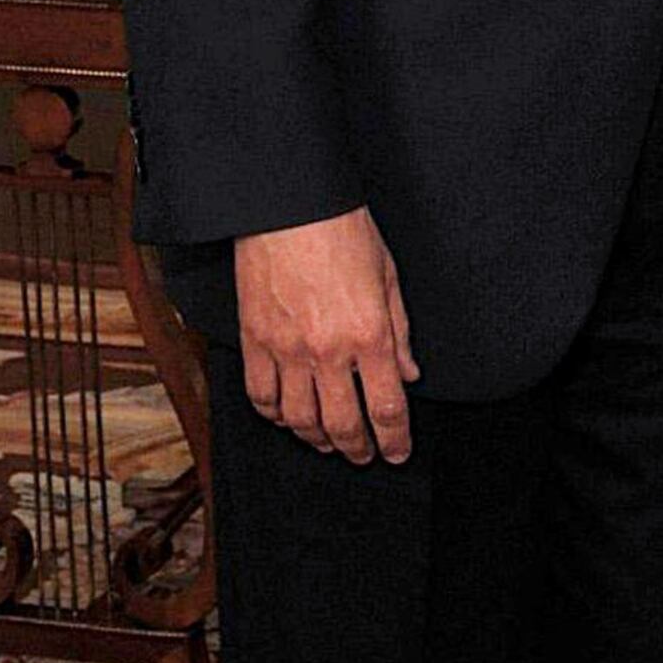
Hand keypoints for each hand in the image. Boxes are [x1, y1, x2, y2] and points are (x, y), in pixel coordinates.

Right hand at [232, 208, 418, 463]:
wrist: (288, 206)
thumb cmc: (345, 232)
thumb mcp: (390, 279)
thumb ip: (400, 333)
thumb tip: (410, 375)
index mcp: (369, 336)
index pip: (387, 407)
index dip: (395, 439)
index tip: (397, 452)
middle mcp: (327, 351)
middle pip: (342, 424)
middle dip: (356, 449)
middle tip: (365, 457)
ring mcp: (285, 349)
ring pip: (298, 418)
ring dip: (315, 438)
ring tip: (328, 443)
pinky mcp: (253, 339)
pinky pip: (260, 394)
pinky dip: (273, 415)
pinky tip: (286, 418)